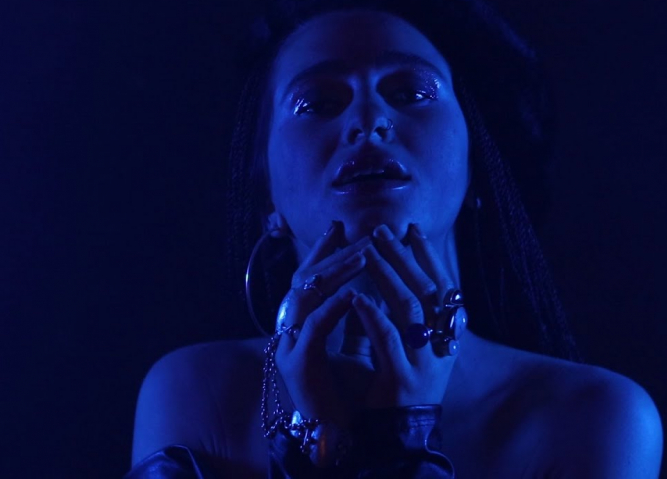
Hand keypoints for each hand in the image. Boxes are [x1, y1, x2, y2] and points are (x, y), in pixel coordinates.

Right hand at [273, 221, 370, 427]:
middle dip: (332, 254)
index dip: (325, 252)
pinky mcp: (298, 365)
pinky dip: (333, 309)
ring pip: (307, 297)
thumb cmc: (348, 396)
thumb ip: (359, 321)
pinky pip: (315, 328)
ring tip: (363, 254)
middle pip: (305, 280)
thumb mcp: (356, 350)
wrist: (339, 438)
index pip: (312, 280)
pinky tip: (353, 295)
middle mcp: (290, 332)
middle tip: (358, 234)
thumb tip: (377, 290)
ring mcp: (289, 347)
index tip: (343, 228)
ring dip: (336, 274)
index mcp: (303, 326)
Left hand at [351, 223, 459, 407]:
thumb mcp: (407, 347)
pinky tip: (356, 298)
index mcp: (447, 335)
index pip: (443, 287)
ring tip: (366, 252)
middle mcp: (441, 345)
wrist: (401, 434)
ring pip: (408, 309)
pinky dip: (371, 316)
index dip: (429, 257)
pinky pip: (386, 339)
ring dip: (385, 276)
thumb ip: (398, 316)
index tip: (412, 230)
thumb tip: (383, 276)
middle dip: (403, 257)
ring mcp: (424, 362)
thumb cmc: (401, 387)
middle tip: (382, 230)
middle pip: (426, 290)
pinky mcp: (401, 378)